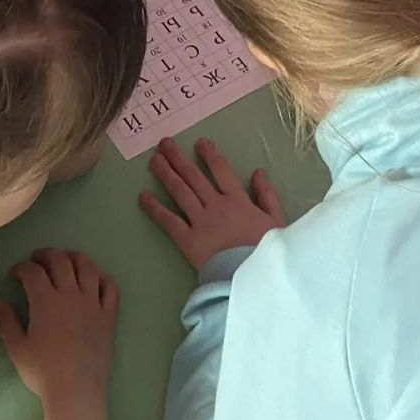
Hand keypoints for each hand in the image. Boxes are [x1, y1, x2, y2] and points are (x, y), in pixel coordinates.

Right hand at [0, 250, 118, 413]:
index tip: (16, 271)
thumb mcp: (17, 348)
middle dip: (46, 254)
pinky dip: (102, 277)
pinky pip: (110, 287)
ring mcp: (93, 302)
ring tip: (66, 258)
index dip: (22, 267)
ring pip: (87, 267)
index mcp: (45, 301)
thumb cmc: (43, 371)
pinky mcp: (109, 314)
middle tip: (37, 258)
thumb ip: (8, 322)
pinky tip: (95, 277)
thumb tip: (2, 302)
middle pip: (60, 261)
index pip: (33, 272)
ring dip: (75, 257)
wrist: (76, 388)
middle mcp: (70, 294)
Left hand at [140, 137, 285, 269]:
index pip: (221, 170)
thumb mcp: (276, 220)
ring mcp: (200, 221)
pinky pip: (169, 221)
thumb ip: (267, 195)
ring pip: (180, 192)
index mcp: (237, 200)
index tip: (199, 142)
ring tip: (154, 160)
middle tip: (164, 144)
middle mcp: (215, 205)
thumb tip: (258, 171)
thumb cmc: (266, 251)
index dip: (209, 155)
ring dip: (166, 174)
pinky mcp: (187, 240)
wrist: (253, 277)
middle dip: (178, 159)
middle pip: (194, 177)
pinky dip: (155, 208)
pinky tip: (143, 196)